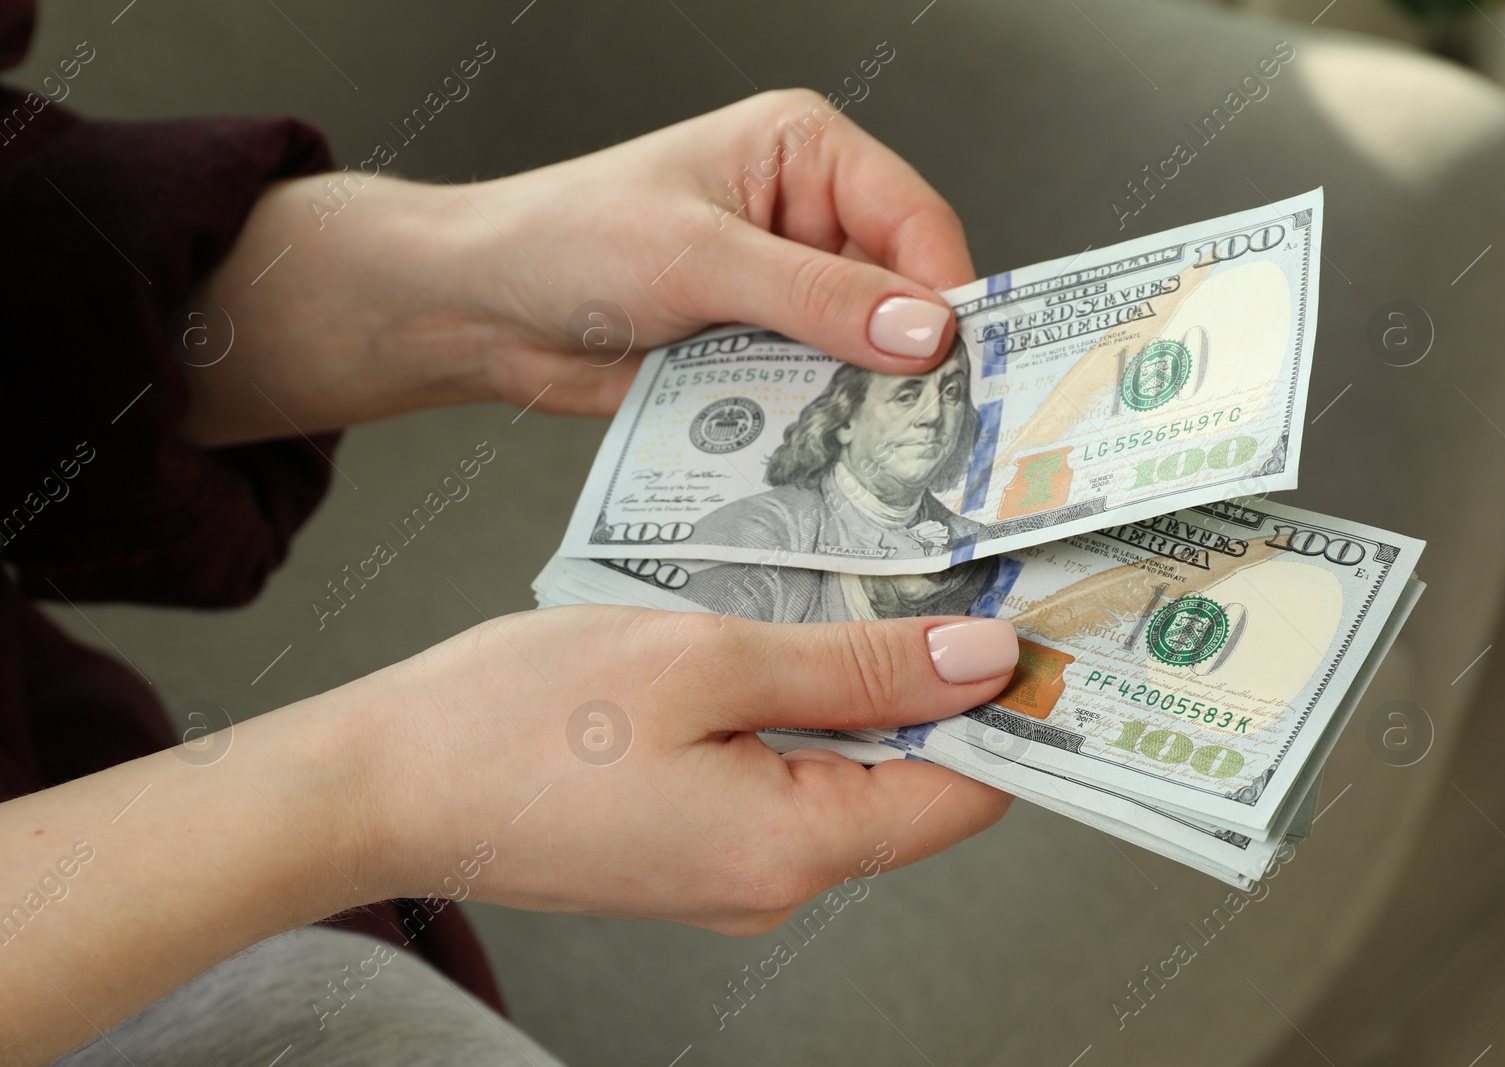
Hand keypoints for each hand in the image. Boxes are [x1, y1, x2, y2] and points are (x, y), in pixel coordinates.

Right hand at [344, 607, 1016, 933]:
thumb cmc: (516, 720)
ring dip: (864, 685)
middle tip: (956, 575)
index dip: (1012, 708)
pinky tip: (784, 637)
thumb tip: (978, 659)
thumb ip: (855, 664)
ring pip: (846, 771)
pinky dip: (801, 706)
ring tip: (866, 590)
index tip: (1040, 624)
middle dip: (939, 682)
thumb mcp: (707, 659)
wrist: (381, 783)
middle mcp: (774, 880)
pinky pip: (783, 774)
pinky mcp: (692, 841)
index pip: (965, 791)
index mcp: (794, 848)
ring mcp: (730, 870)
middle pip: (912, 781)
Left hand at [456, 88, 977, 415]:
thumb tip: (923, 331)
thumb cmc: (568, 240)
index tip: (959, 365)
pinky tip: (830, 453)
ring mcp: (786, 289)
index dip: (944, 290)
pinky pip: (818, 390)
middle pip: (901, 289)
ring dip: (866, 397)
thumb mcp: (700, 259)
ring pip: (865, 350)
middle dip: (910, 355)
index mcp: (804, 152)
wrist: (484, 307)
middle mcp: (807, 215)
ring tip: (880, 446)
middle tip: (933, 423)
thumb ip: (816, 297)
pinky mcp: (761, 350)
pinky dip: (824, 422)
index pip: (913, 218)